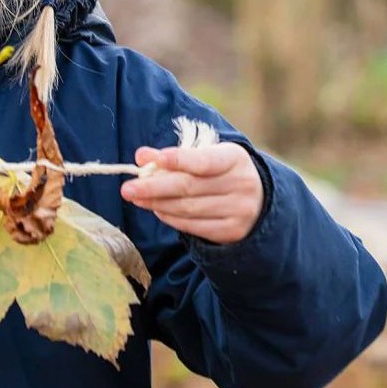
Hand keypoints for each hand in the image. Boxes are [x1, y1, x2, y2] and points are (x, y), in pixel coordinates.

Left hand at [120, 142, 264, 244]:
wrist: (258, 201)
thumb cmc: (223, 173)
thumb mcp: (209, 156)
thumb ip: (178, 156)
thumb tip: (143, 157)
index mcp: (235, 158)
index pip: (204, 160)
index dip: (177, 160)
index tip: (148, 158)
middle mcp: (241, 184)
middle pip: (189, 187)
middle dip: (154, 187)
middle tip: (128, 188)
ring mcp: (238, 211)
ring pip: (187, 209)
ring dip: (157, 203)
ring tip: (137, 198)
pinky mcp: (230, 231)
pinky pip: (192, 226)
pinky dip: (170, 217)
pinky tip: (156, 209)